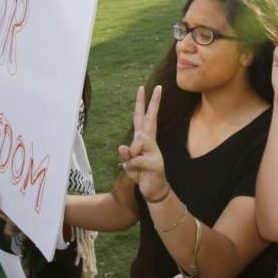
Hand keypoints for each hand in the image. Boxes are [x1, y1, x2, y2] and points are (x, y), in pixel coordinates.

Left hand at [119, 85, 167, 201]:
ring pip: (138, 142)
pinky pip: (136, 160)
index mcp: (145, 140)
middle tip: (153, 86)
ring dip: (132, 154)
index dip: (144, 103)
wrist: (154, 191)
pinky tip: (135, 172)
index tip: (146, 88)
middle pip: (149, 119)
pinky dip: (131, 167)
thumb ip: (126, 156)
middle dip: (151, 102)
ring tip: (133, 165)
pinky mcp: (155, 163)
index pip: (143, 118)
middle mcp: (150, 142)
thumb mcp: (129, 164)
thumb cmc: (142, 175)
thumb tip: (122, 147)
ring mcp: (155, 152)